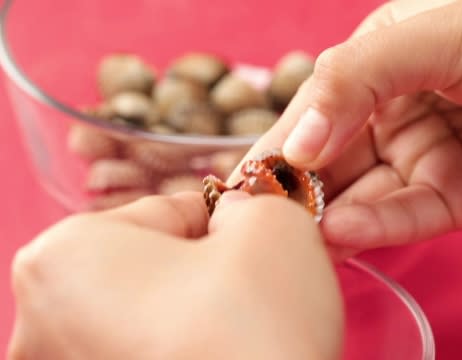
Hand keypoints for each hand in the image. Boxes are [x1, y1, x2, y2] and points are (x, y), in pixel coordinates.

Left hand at [9, 192, 343, 359]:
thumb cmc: (257, 334)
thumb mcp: (272, 225)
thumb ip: (248, 200)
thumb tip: (232, 217)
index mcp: (64, 256)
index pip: (164, 212)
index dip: (223, 223)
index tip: (254, 244)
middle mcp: (39, 327)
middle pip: (149, 267)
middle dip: (205, 272)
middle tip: (251, 295)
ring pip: (148, 318)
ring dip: (194, 315)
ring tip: (236, 336)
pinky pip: (145, 354)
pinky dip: (184, 351)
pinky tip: (218, 358)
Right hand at [239, 0, 461, 255]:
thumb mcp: (431, 34)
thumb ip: (355, 81)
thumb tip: (298, 142)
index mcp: (382, 66)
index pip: (316, 109)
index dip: (280, 144)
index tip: (242, 180)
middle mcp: (398, 114)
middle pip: (335, 161)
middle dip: (299, 191)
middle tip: (260, 223)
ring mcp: (429, 159)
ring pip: (367, 196)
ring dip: (332, 217)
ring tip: (298, 236)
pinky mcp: (461, 200)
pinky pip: (410, 217)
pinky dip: (378, 226)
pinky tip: (345, 231)